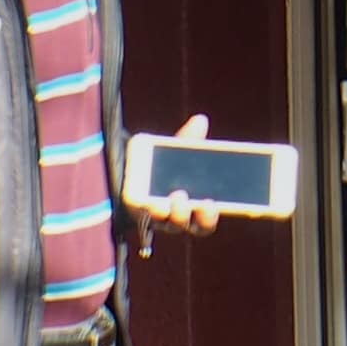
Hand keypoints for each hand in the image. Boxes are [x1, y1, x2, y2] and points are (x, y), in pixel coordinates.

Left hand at [144, 111, 224, 241]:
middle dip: (185, 214)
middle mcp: (178, 220)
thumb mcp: (180, 153)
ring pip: (165, 224)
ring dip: (165, 213)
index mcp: (195, 209)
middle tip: (181, 197)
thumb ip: (189, 140)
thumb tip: (200, 120)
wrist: (136, 169)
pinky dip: (146, 209)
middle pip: (187, 226)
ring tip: (162, 201)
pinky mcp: (139, 216)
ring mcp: (158, 220)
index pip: (206, 221)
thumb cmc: (167, 165)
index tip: (210, 203)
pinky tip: (146, 200)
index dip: (210, 216)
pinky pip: (144, 218)